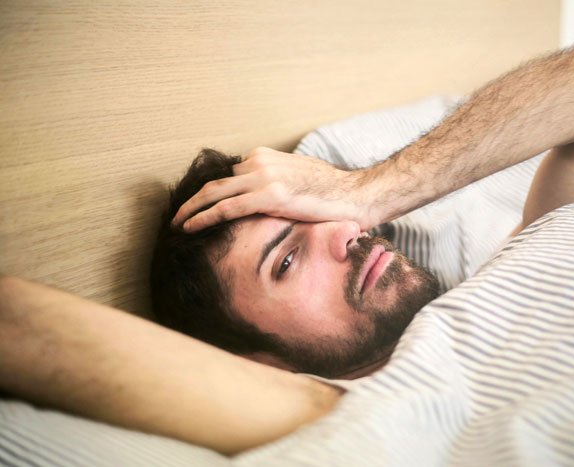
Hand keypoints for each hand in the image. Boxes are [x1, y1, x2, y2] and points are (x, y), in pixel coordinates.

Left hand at [172, 147, 375, 231]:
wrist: (358, 195)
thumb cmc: (333, 193)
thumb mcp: (298, 180)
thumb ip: (276, 183)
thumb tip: (263, 201)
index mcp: (266, 157)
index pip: (228, 174)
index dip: (209, 192)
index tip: (196, 205)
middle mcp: (261, 162)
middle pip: (215, 180)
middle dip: (193, 198)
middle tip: (177, 215)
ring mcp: (264, 177)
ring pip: (214, 192)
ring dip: (191, 209)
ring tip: (177, 223)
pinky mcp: (269, 196)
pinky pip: (226, 208)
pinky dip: (203, 217)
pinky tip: (189, 227)